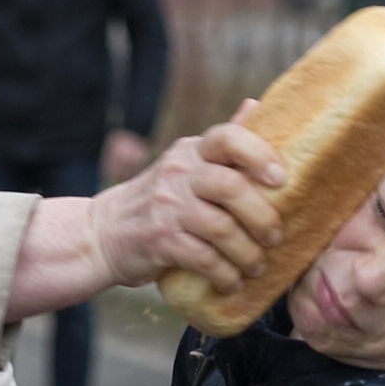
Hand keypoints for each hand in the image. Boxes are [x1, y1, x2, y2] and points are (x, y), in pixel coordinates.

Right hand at [88, 99, 285, 292]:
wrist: (103, 231)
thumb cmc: (159, 199)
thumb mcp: (186, 164)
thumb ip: (222, 145)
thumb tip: (257, 104)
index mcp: (191, 151)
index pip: (228, 138)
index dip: (260, 155)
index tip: (281, 179)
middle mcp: (178, 173)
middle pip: (231, 187)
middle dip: (262, 217)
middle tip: (275, 236)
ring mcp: (166, 207)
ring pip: (222, 228)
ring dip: (247, 253)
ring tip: (257, 265)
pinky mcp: (158, 240)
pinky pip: (203, 258)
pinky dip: (224, 274)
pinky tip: (231, 281)